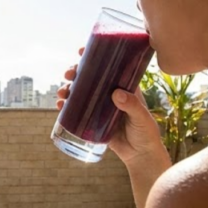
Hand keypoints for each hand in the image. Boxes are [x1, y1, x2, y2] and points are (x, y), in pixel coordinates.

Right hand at [57, 48, 170, 170]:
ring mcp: (100, 107)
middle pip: (90, 78)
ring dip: (68, 89)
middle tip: (68, 74)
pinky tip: (60, 106)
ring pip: (81, 93)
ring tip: (62, 93)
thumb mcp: (141, 118)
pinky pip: (77, 111)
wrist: (140, 156)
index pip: (109, 67)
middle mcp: (110, 94)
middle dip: (76, 73)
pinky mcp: (93, 121)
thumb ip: (132, 106)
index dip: (95, 57)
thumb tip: (116, 93)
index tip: (81, 51)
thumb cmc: (146, 134)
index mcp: (124, 87)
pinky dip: (67, 107)